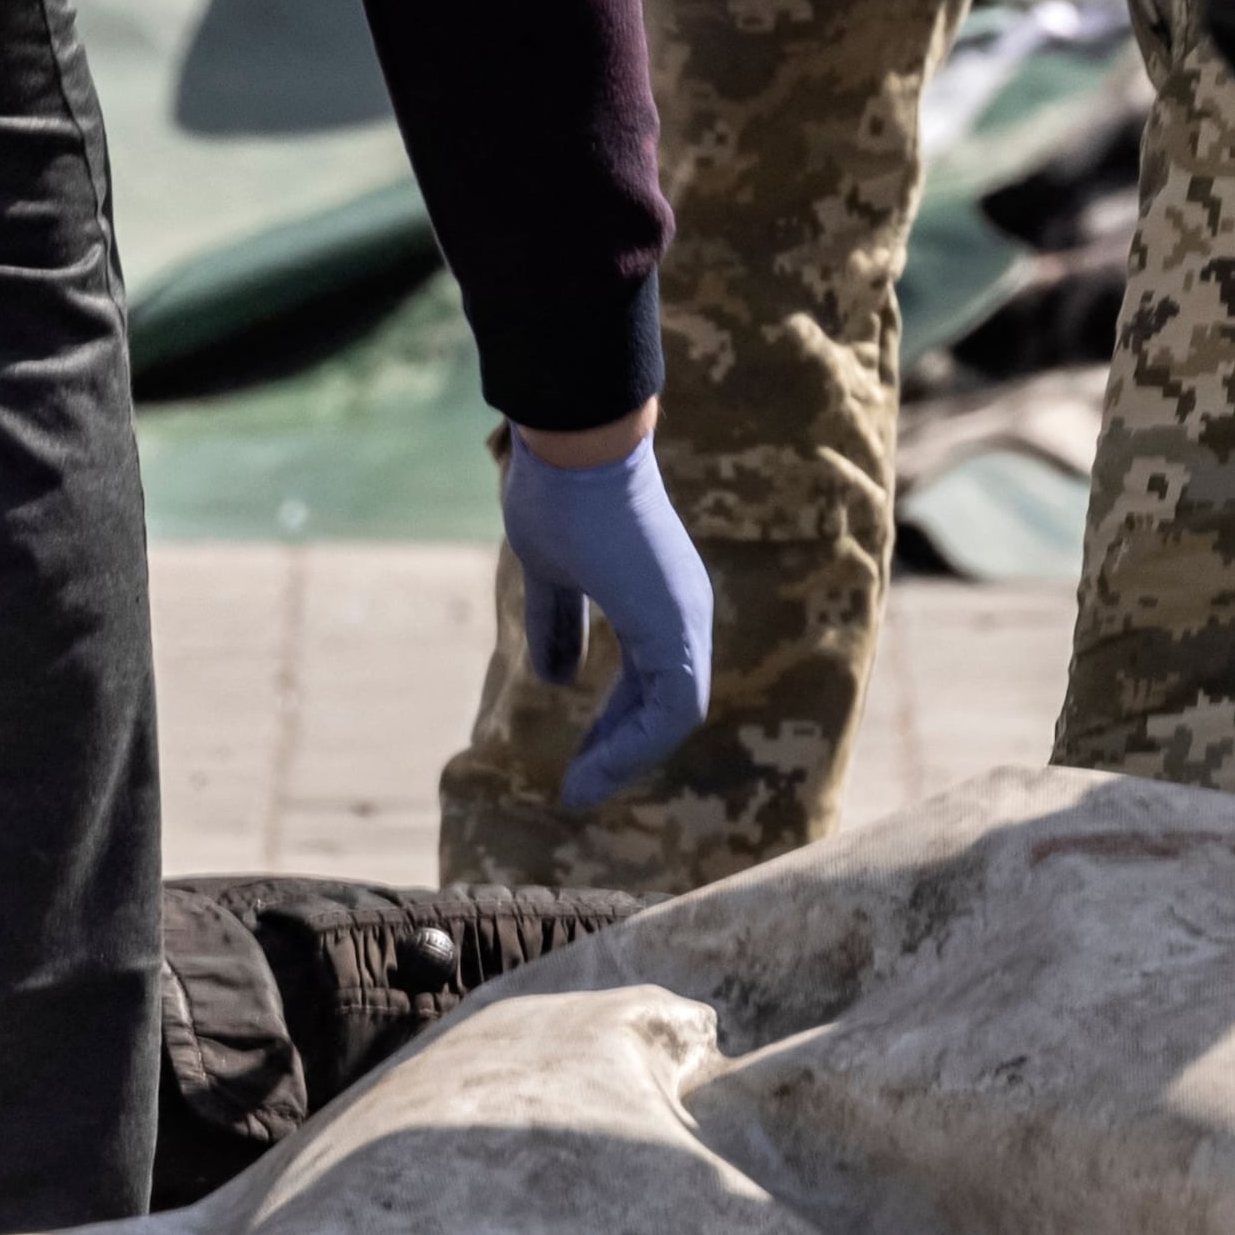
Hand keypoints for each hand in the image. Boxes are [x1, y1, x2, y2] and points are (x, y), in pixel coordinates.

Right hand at [500, 422, 713, 810]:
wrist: (575, 444)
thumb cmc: (560, 492)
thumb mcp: (550, 572)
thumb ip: (558, 623)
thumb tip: (555, 674)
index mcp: (655, 599)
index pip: (650, 683)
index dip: (616, 725)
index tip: (579, 757)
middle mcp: (681, 612)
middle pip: (661, 704)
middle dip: (618, 749)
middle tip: (580, 786)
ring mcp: (684, 618)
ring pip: (671, 713)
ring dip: (625, 756)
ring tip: (581, 790)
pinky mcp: (676, 624)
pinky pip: (670, 706)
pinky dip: (633, 743)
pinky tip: (593, 767)